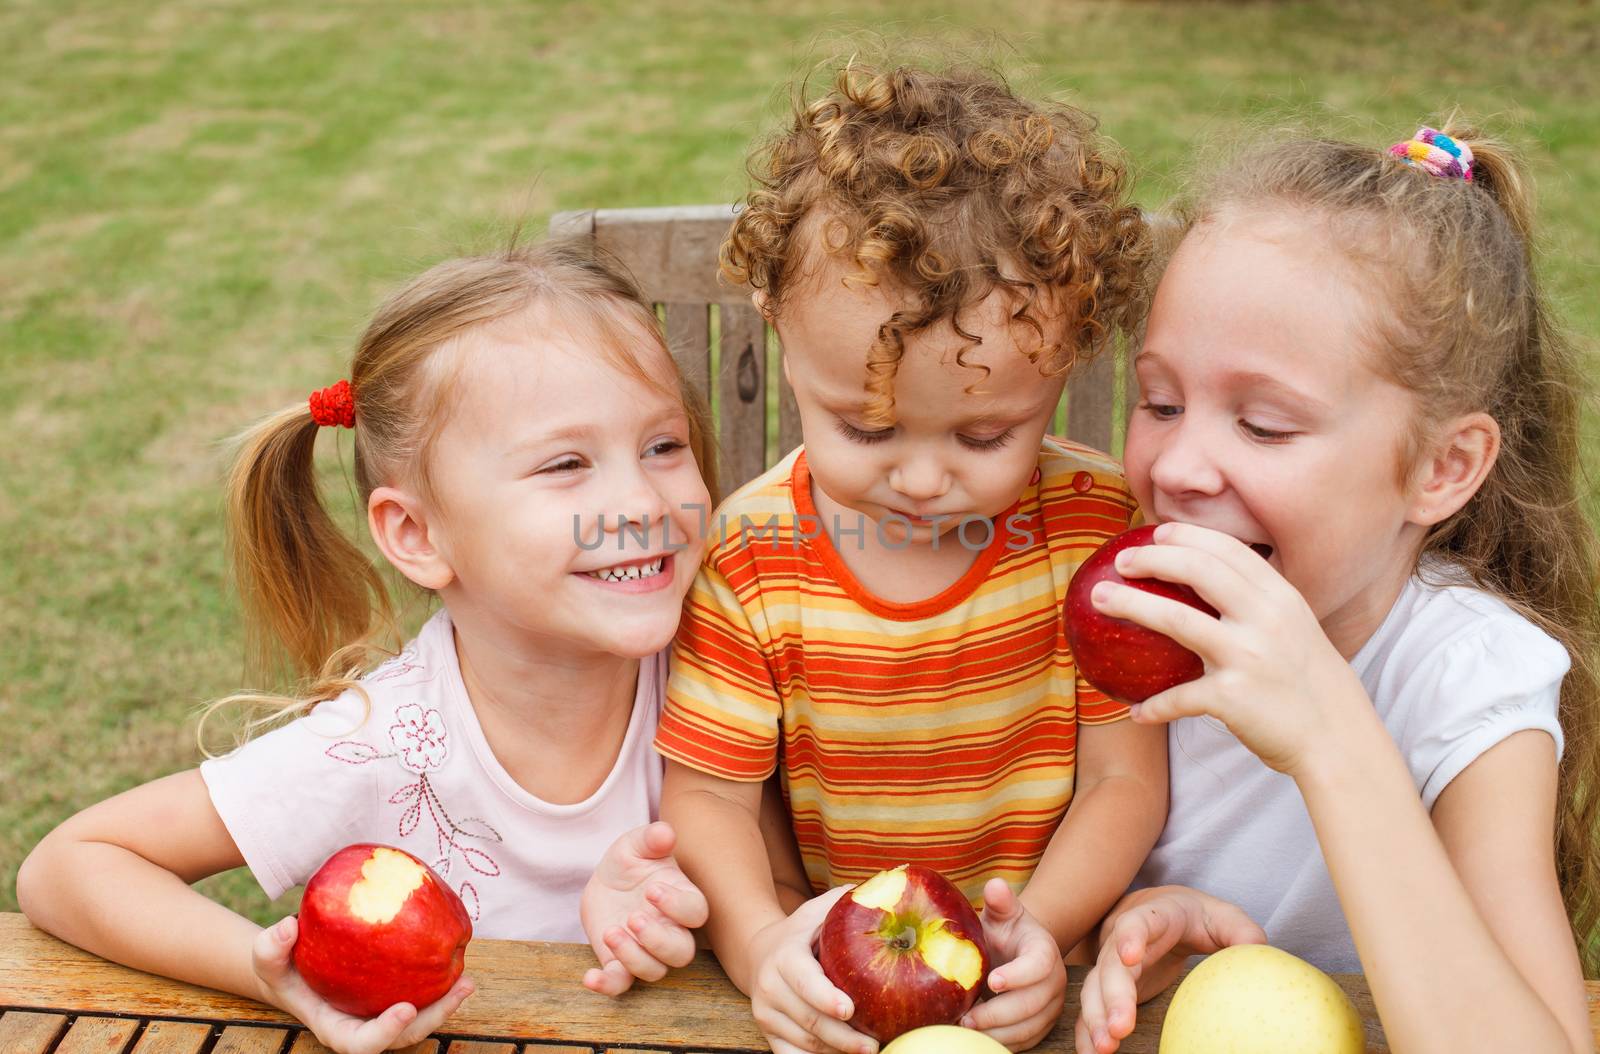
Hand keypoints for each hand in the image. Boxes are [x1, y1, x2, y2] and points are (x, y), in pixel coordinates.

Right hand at [252, 916, 473, 1053]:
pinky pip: (423, 992)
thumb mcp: (266, 958)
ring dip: (447, 1003)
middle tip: (460, 988)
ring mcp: (383, 1013)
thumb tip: (289, 926)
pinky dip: (441, 980)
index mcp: (337, 1029)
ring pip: (421, 1019)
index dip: (386, 1032)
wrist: (296, 964)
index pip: (362, 1044)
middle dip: (435, 1017)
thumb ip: (270, 946)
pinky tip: (458, 954)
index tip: (406, 1007)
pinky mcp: (396, 993)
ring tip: (468, 980)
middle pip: (405, 1035)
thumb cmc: (282, 966)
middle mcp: (365, 1027)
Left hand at [581, 821, 709, 994]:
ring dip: (633, 957)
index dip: (678, 906)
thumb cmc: (632, 860)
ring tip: (611, 931)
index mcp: (681, 898)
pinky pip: (621, 984)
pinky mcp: (619, 964)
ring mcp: (645, 950)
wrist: (607, 880)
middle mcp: (670, 930)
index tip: (651, 889)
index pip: (695, 912)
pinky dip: (606, 986)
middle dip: (658, 940)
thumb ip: (652, 838)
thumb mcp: (637, 844)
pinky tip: (589, 976)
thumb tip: (666, 832)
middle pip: (681, 952)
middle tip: (633, 918)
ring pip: (655, 971)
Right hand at [747, 885, 875, 1053]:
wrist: (757, 953)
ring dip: (837, 1053)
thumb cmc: (800, 934)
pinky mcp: (767, 1034)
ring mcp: (766, 1014)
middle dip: (843, 1038)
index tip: (849, 1009)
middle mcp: (769, 987)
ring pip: (804, 1044)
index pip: (804, 981)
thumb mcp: (815, 913)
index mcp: (784, 956)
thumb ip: (843, 902)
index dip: (825, 997)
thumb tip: (886, 887)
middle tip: (874, 1045)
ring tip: (868, 1052)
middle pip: (809, 1021)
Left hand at [959, 880, 1066, 1050]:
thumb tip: (995, 885)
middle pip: (1033, 1004)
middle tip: (967, 1017)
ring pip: (1029, 1028)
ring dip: (997, 1032)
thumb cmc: (1005, 932)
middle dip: (998, 1014)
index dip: (1018, 975)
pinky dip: (1002, 1042)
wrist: (1015, 952)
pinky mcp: (1042, 1026)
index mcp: (1045, 951)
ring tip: (966, 1027)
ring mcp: (1051, 1007)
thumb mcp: (1002, 914)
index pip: (1039, 965)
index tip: (991, 981)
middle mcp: (1055, 982)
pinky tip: (977, 1038)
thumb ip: (1000, 902)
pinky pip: (1026, 1041)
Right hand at [1073, 886, 1265, 1053]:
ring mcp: (1112, 966)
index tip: (1130, 957)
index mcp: (1154, 918)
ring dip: (1094, 1019)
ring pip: (1094, 990)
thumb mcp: (1223, 917)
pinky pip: (1091, 1009)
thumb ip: (1241, 933)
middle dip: (1113, 996)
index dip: (1130, 937)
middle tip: (1120, 1027)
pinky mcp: (1108, 989)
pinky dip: (1086, 1032)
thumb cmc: (1196, 918)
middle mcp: (1123, 941)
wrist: (1162, 913)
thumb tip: (1256, 954)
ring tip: (1104, 1049)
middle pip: (1111, 965)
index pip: (1138, 922)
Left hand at [1089, 521, 1368, 775]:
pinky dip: (1154, 705)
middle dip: (1153, 558)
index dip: (1188, 535)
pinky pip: (1179, 697)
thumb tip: (1213, 588)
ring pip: (1176, 620)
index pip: (1229, 550)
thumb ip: (1261, 606)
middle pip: (1198, 570)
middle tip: (1121, 560)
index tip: (1157, 531)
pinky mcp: (1232, 697)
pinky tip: (1136, 711)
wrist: (1340, 741)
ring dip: (1130, 605)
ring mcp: (1248, 656)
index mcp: (1281, 598)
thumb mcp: (1297, 630)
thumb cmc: (1311, 685)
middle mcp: (1266, 619)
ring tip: (1098, 599)